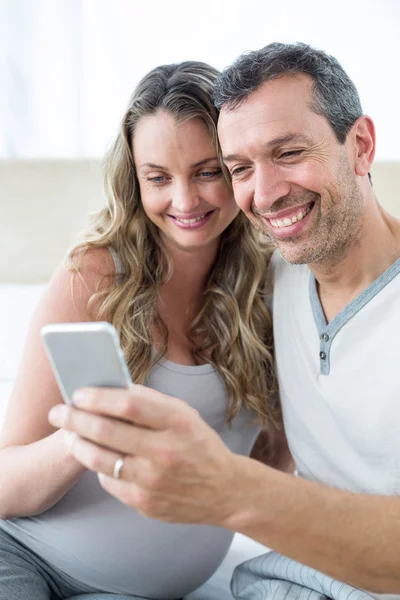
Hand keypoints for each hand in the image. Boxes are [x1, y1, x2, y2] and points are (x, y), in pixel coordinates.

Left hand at [48, 385, 244, 525]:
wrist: (225, 491)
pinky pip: (108, 481)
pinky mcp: (144, 503)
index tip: (79, 393)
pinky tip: (97, 457)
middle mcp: (164, 451)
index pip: (129, 404)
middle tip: (58, 412)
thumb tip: (112, 390)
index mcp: (177, 422)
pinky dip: (99, 466)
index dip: (98, 397)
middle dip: (74, 419)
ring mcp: (153, 480)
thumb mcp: (185, 414)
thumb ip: (151, 401)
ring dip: (77, 443)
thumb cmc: (200, 445)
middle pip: (106, 431)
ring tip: (69, 434)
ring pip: (100, 459)